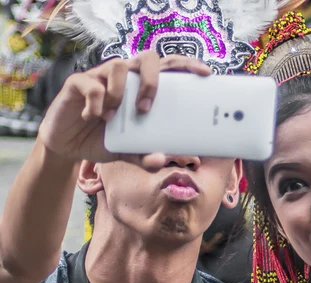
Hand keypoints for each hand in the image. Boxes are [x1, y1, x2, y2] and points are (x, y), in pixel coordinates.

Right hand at [38, 51, 210, 168]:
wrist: (68, 147)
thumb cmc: (103, 141)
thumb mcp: (128, 153)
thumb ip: (146, 156)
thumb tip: (163, 160)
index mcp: (141, 88)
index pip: (168, 68)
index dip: (186, 66)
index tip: (205, 74)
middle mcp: (125, 78)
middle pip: (147, 57)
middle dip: (151, 79)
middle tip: (146, 107)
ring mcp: (101, 77)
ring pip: (118, 66)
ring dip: (119, 93)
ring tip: (112, 118)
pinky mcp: (78, 84)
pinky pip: (90, 84)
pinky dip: (95, 102)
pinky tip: (92, 118)